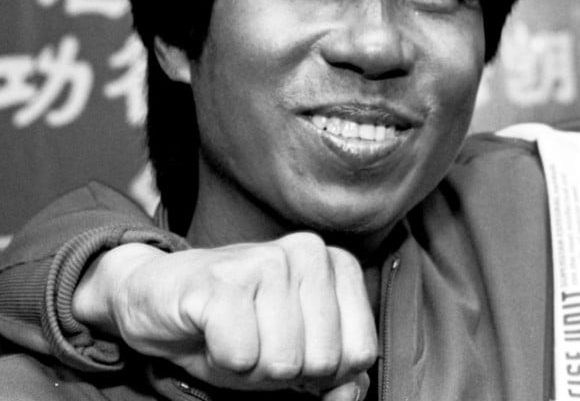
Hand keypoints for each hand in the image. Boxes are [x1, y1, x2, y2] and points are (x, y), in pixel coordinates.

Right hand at [72, 233, 376, 396]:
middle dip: (283, 370)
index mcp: (339, 265)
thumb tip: (350, 396)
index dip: (322, 372)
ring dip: (250, 366)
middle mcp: (309, 252)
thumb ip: (337, 376)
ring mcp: (267, 260)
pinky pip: (240, 356)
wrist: (161, 298)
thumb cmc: (237, 325)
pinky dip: (222, 359)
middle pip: (321, 361)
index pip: (360, 353)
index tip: (292, 348)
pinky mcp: (223, 280)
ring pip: (282, 362)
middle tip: (255, 342)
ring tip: (234, 336)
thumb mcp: (298, 353)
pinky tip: (211, 332)